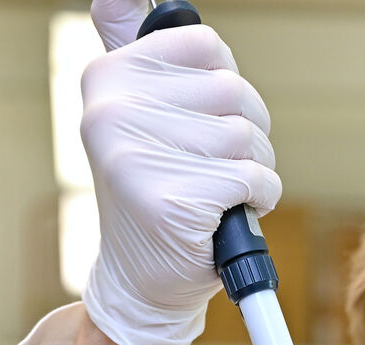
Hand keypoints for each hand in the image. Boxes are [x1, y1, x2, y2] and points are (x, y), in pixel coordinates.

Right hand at [79, 5, 280, 344]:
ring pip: (246, 135)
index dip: (224, 82)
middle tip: (219, 164)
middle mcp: (112, 113)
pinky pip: (252, 178)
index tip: (205, 115)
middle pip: (232, 90)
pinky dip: (259, 197)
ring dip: (255, 167)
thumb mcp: (140, 115)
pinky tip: (230, 213)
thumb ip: (142, 56)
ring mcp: (137, 158)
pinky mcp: (171, 201)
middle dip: (247, 130)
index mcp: (106, 79)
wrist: (142, 281)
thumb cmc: (157, 191)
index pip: (205, 44)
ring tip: (223, 191)